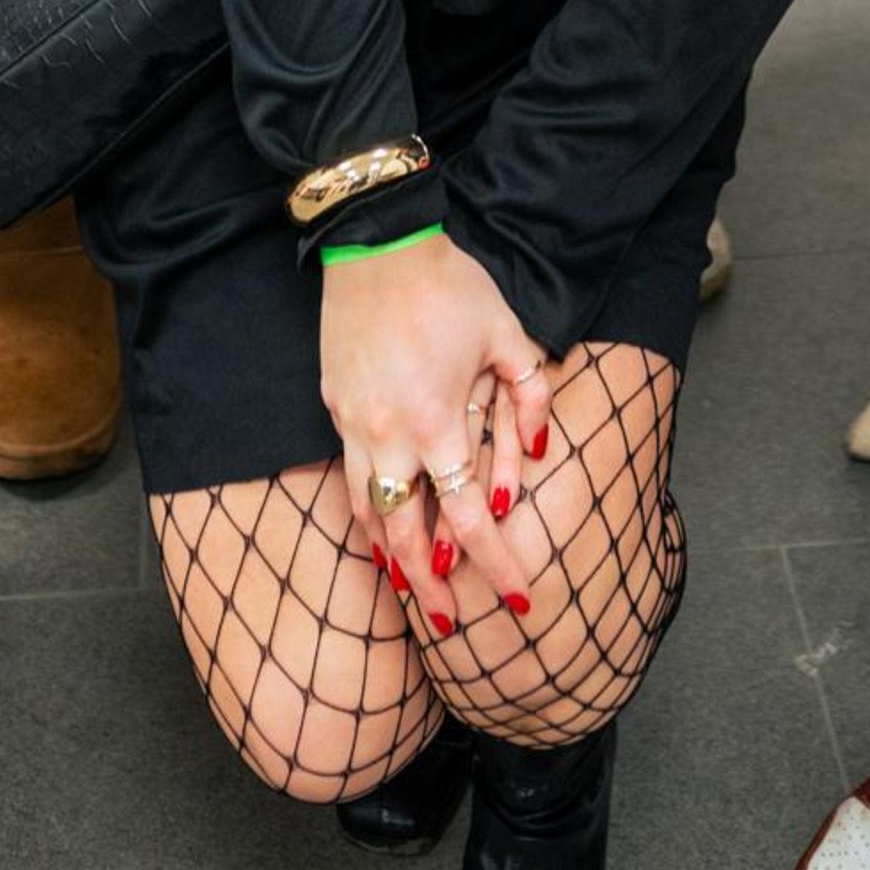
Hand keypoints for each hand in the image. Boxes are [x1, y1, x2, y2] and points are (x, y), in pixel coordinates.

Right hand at [322, 233, 554, 629]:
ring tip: (409, 594)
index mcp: (436, 421)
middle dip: (429, 591)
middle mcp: (389, 434)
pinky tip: (380, 528)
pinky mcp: (334, 406)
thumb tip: (535, 458)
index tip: (520, 601)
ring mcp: (354, 423)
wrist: (376, 240)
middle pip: (404, 538)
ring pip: (368, 514)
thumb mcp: (506, 333)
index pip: (469, 519)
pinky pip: (351, 476)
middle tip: (450, 628)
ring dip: (389, 560)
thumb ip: (527, 399)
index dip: (497, 567)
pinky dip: (367, 513)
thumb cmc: (448, 284)